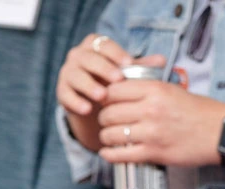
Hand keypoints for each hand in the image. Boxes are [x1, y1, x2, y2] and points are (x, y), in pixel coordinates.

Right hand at [56, 33, 165, 151]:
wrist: (96, 105)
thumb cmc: (115, 84)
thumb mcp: (129, 75)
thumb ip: (142, 67)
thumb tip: (162, 60)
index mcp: (95, 47)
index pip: (103, 44)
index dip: (115, 53)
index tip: (129, 63)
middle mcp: (79, 56)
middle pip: (87, 58)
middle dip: (103, 68)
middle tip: (118, 79)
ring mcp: (68, 73)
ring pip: (75, 75)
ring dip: (89, 85)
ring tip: (102, 96)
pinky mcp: (62, 91)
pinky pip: (66, 95)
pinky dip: (76, 102)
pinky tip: (87, 109)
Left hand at [96, 80, 224, 167]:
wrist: (221, 134)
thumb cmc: (200, 111)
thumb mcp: (173, 89)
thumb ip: (148, 88)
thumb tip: (123, 89)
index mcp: (155, 89)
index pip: (114, 90)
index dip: (106, 96)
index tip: (107, 102)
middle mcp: (150, 109)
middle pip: (108, 112)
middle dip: (103, 118)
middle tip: (106, 121)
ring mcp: (151, 132)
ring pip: (111, 134)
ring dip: (105, 137)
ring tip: (108, 137)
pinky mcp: (154, 153)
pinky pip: (121, 154)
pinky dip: (110, 154)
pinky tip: (108, 152)